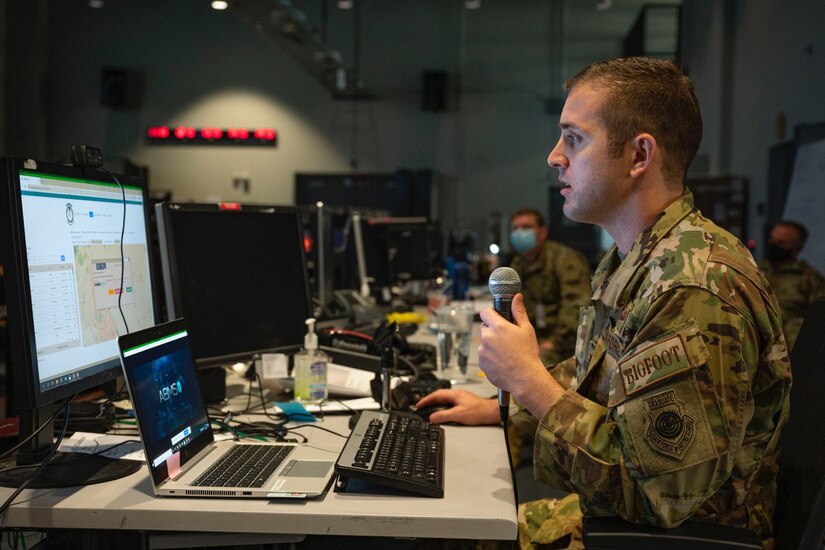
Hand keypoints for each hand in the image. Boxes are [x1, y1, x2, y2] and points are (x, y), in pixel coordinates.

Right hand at [414, 389, 498, 424]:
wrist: (491, 413)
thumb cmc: (479, 412)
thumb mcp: (458, 415)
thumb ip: (444, 416)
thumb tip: (432, 417)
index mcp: (454, 394)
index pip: (436, 395)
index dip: (426, 400)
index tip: (419, 404)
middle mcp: (457, 394)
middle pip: (439, 395)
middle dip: (429, 401)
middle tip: (422, 406)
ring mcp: (461, 398)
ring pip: (444, 399)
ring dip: (436, 403)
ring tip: (430, 409)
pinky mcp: (464, 403)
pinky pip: (449, 403)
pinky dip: (443, 406)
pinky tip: (443, 411)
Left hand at [478, 293, 562, 417]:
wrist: (525, 378)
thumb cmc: (528, 354)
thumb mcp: (526, 329)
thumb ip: (519, 312)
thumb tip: (517, 297)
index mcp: (498, 327)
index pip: (485, 312)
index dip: (491, 314)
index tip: (497, 318)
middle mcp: (487, 337)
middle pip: (484, 328)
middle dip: (493, 331)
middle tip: (506, 338)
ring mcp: (482, 351)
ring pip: (484, 343)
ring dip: (491, 345)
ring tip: (506, 353)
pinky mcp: (481, 363)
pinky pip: (484, 356)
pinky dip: (490, 357)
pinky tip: (502, 362)